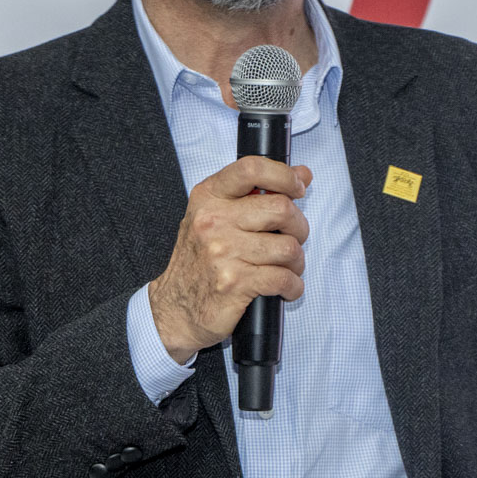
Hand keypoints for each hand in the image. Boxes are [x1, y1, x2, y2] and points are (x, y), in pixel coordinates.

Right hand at [148, 156, 312, 362]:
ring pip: (288, 248)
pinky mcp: (234, 283)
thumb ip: (258, 193)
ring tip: (286, 267)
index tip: (297, 188)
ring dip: (296, 262)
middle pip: (281, 209)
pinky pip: (283, 279)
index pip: (251, 169)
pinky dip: (293, 286)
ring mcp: (223, 253)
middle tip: (293, 238)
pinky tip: (285, 287)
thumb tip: (301, 174)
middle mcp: (213, 221)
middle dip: (299, 227)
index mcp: (209, 198)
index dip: (283, 176)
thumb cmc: (199, 262)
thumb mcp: (218, 217)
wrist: (174, 308)